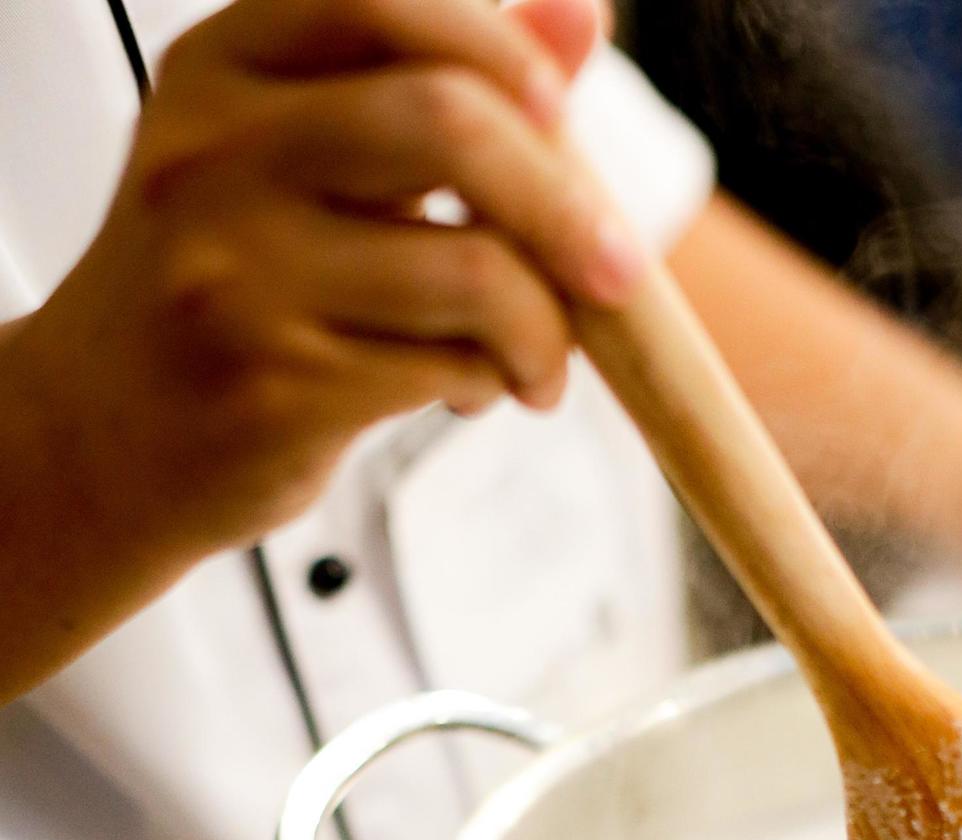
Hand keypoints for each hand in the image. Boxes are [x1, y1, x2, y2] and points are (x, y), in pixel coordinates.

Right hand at [6, 0, 634, 569]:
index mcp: (225, 69)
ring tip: (538, 360)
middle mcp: (217, 156)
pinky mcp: (275, 388)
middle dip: (566, 206)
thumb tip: (579, 17)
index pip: (387, 3)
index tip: (559, 122)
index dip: (504, 53)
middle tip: (616, 271)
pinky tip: (474, 390)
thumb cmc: (232, 285)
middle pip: (448, 123)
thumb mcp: (304, 158)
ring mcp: (238, 275)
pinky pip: (449, 369)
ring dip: (545, 328)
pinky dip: (495, 382)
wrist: (105, 434)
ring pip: (471, 269)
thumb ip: (436, 84)